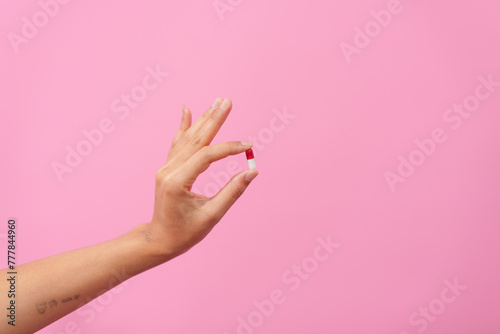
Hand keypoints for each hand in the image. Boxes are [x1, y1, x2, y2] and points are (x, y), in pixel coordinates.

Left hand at [147, 97, 257, 258]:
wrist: (159, 239)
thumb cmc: (186, 233)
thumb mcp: (212, 216)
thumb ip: (232, 192)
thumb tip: (252, 172)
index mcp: (178, 182)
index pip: (207, 156)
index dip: (229, 148)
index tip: (248, 146)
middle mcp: (169, 171)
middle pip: (196, 139)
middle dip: (214, 120)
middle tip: (228, 101)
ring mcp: (166, 168)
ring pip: (188, 138)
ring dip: (204, 119)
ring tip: (218, 102)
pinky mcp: (167, 168)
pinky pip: (177, 143)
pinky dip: (184, 126)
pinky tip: (187, 110)